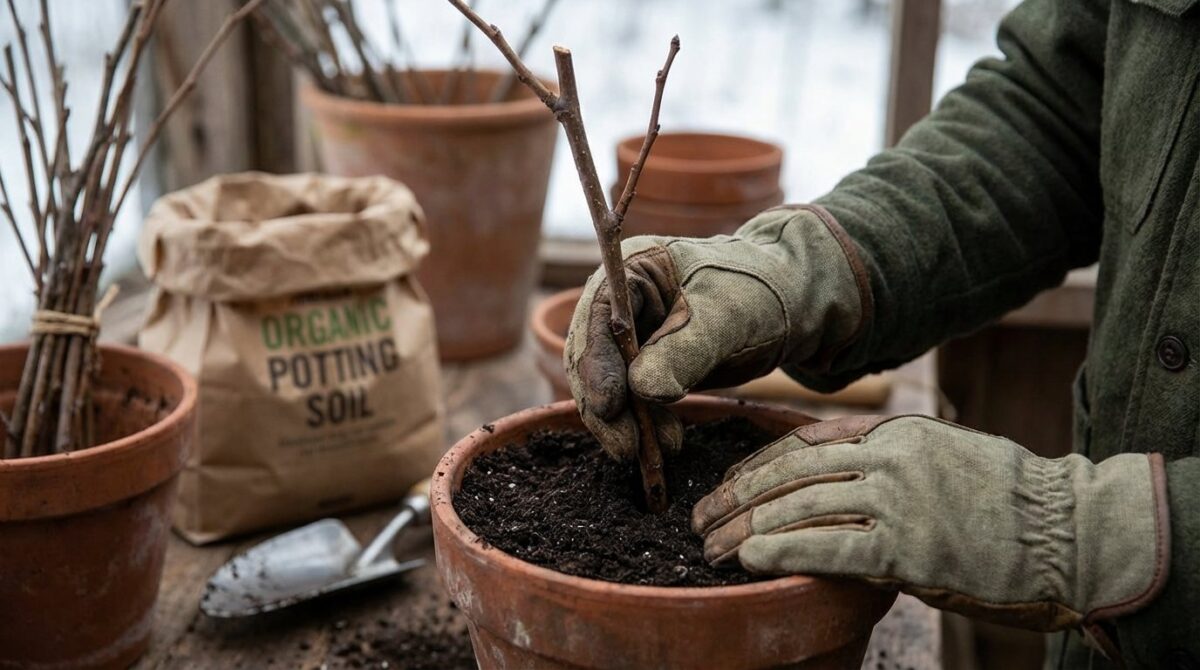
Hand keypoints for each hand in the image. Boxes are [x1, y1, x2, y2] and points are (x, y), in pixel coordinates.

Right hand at [564, 205, 868, 459]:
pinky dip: (644, 424)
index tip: (609, 406)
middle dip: (607, 406)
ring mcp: (632, 335)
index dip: (595, 364)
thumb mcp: (726, 318)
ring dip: (626, 422)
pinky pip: (633, 399)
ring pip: (609, 384)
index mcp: (632, 268)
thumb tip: (642, 390)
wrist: (796, 305)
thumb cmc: (764, 292)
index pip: (597, 318)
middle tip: (627, 449)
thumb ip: (684, 349)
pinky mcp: (648, 364)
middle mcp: (621, 301)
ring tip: (653, 455)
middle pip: (593, 356)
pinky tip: (664, 446)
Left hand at [693, 415, 1169, 631]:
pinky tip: (748, 557)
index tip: (725, 484)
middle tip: (700, 518)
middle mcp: (888, 457)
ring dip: (745, 527)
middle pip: (789, 472)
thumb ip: (890, 461)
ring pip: (798, 506)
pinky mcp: (906, 546)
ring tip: (710, 545)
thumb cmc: (1012, 502)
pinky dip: (781, 549)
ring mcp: (896, 499)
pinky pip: (827, 545)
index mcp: (894, 432)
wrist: (1074, 531)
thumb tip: (840, 477)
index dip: (756, 465)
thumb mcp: (945, 457)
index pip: (804, 443)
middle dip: (736, 496)